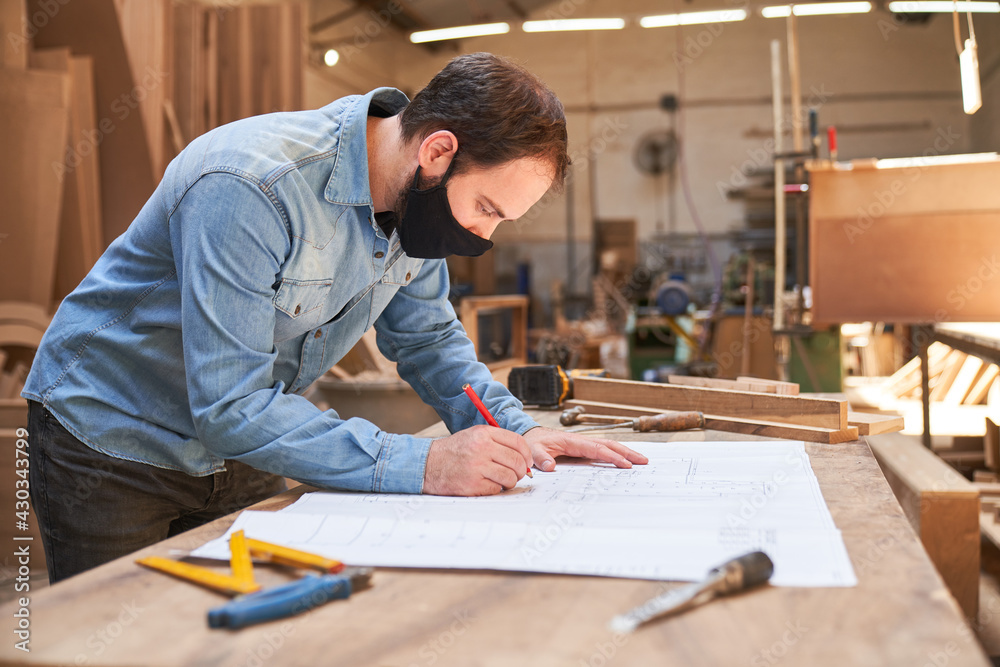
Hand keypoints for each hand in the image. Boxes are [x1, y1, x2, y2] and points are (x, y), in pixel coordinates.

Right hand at [423, 425, 532, 495]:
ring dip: (509, 482)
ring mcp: (477, 466)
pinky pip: (497, 488)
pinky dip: (496, 488)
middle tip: (516, 474)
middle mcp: (481, 448)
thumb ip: (497, 442)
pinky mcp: (473, 484)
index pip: (518, 442)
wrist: (428, 464)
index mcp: (484, 434)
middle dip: (521, 471)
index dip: (527, 454)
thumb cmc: (454, 452)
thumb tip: (523, 457)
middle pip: (517, 461)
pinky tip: (488, 484)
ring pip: (510, 477)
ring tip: (501, 480)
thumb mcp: (474, 436)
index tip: (527, 462)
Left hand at [521, 427, 648, 471]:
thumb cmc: (534, 442)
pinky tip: (626, 459)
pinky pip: (604, 450)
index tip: (625, 464)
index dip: (612, 457)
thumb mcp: (534, 450)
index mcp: (573, 441)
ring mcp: (585, 444)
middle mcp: (582, 441)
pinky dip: (617, 453)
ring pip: (609, 446)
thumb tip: (551, 466)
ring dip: (625, 452)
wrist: (532, 435)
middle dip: (627, 452)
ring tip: (641, 460)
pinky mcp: (584, 448)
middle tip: (643, 461)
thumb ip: (541, 458)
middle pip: (609, 445)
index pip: (597, 449)